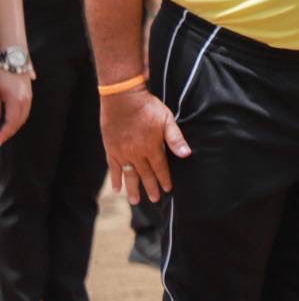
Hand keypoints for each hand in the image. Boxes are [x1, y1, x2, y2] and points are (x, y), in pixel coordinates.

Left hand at [0, 72, 31, 144]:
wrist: (12, 53)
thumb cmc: (1, 70)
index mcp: (17, 100)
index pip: (11, 124)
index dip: (3, 135)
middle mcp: (26, 98)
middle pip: (19, 121)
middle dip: (8, 132)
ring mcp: (28, 94)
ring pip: (22, 115)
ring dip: (13, 124)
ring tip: (3, 131)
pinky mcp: (27, 90)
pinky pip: (23, 108)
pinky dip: (16, 116)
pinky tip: (7, 118)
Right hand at [102, 88, 190, 204]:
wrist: (123, 99)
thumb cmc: (148, 107)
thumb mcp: (167, 120)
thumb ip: (175, 139)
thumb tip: (186, 154)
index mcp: (152, 147)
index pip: (160, 168)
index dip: (164, 179)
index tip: (167, 189)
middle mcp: (137, 153)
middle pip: (145, 174)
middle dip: (150, 188)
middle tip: (154, 200)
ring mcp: (122, 153)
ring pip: (129, 175)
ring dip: (132, 189)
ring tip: (135, 202)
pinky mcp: (111, 149)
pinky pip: (113, 168)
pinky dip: (115, 179)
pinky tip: (117, 189)